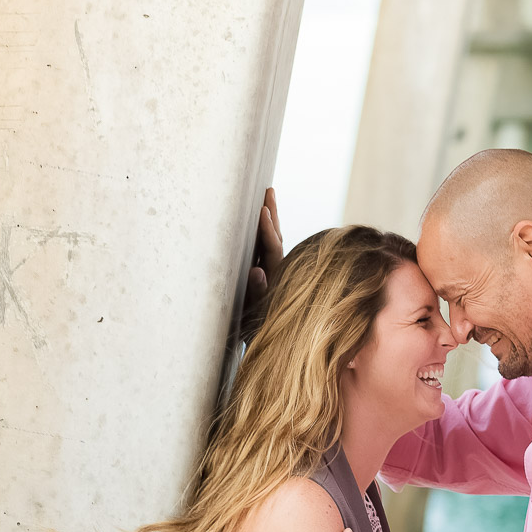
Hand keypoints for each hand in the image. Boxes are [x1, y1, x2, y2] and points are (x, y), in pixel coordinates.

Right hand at [244, 187, 281, 324]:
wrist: (264, 341)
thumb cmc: (257, 330)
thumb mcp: (255, 315)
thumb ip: (258, 293)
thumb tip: (257, 270)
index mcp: (276, 278)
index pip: (272, 248)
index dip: (267, 230)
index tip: (263, 210)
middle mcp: (276, 272)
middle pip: (275, 237)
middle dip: (271, 214)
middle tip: (268, 190)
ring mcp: (271, 272)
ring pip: (271, 240)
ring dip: (269, 218)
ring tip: (266, 197)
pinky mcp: (265, 274)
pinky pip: (266, 247)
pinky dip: (264, 231)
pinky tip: (260, 220)